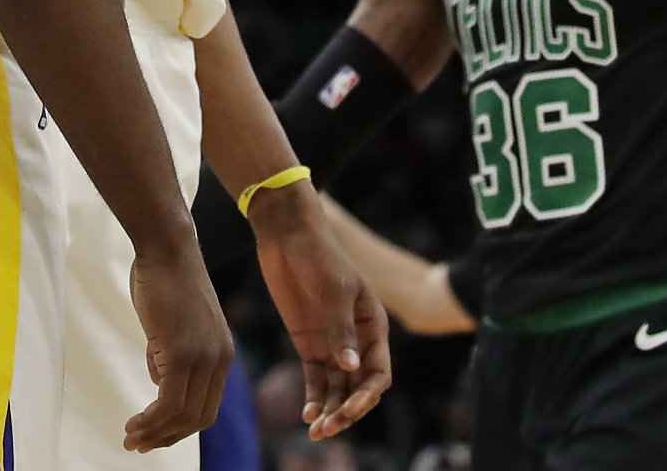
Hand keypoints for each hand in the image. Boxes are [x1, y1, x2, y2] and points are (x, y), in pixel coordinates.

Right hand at [124, 243, 234, 451]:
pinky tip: (133, 423)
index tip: (153, 433)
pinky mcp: (183, 353)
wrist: (166, 248)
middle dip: (167, 437)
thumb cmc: (165, 280)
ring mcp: (203, 357)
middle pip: (199, 418)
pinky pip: (168, 403)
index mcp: (223, 354)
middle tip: (138, 443)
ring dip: (154, 433)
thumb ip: (170, 354)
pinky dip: (150, 420)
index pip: (207, 406)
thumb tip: (159, 379)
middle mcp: (220, 359)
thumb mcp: (174, 326)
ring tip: (130, 437)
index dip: (180, 427)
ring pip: (183, 416)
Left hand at [251, 186, 392, 439]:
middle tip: (328, 428)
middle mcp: (356, 339)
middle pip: (358, 386)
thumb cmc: (320, 256)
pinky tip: (307, 415)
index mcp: (374, 325)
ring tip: (315, 431)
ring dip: (330, 410)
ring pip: (337, 388)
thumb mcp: (334, 291)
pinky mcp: (309, 343)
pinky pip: (316, 379)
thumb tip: (351, 367)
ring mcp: (332, 343)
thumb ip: (341, 330)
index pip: (378, 372)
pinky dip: (314, 398)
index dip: (367, 396)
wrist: (288, 235)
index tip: (349, 410)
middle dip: (347, 410)